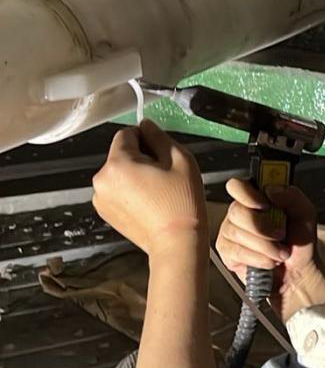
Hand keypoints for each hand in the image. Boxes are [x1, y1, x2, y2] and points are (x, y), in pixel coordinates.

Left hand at [92, 120, 207, 255]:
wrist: (176, 242)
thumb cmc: (181, 204)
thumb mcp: (180, 159)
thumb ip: (159, 136)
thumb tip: (146, 126)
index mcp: (118, 164)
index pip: (126, 133)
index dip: (146, 139)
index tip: (161, 154)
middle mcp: (102, 180)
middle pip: (120, 153)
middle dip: (140, 158)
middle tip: (163, 176)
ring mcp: (101, 198)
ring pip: (118, 171)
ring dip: (134, 175)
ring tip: (156, 192)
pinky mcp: (105, 212)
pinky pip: (116, 189)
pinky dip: (129, 191)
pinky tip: (148, 203)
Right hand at [217, 178, 324, 319]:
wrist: (299, 273)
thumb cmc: (300, 243)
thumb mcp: (306, 214)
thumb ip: (293, 196)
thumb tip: (271, 189)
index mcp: (257, 198)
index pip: (238, 186)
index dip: (248, 194)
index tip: (265, 205)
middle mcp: (241, 213)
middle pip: (237, 211)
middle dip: (263, 227)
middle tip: (280, 235)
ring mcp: (230, 232)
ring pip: (237, 233)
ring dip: (265, 246)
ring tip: (279, 252)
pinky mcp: (227, 252)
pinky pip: (236, 252)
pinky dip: (257, 259)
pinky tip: (268, 261)